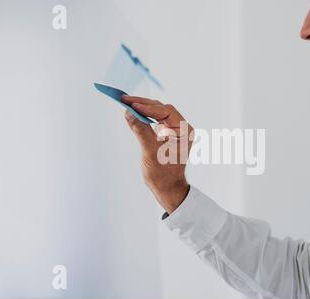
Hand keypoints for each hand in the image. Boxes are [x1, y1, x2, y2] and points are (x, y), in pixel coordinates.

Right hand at [121, 95, 193, 213]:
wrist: (166, 189)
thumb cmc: (163, 174)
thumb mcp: (151, 151)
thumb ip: (141, 130)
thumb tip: (128, 112)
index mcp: (185, 131)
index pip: (166, 111)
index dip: (148, 107)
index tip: (132, 105)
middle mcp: (181, 128)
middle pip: (161, 109)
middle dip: (143, 104)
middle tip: (125, 99)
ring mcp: (173, 130)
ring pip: (156, 112)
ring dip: (141, 108)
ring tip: (125, 102)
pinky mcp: (164, 134)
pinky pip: (153, 120)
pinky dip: (142, 116)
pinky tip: (131, 112)